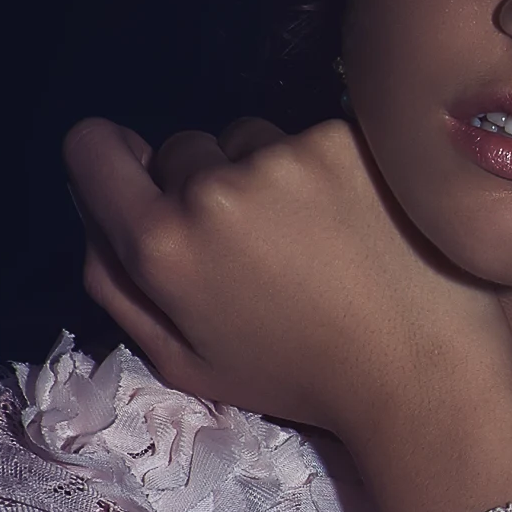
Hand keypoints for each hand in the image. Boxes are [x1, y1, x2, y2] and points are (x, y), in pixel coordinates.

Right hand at [63, 116, 511, 511]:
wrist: (420, 370)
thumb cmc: (299, 376)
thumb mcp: (183, 360)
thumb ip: (117, 284)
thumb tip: (90, 210)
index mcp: (161, 246)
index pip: (92, 150)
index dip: (110, 157)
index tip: (139, 170)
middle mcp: (212, 188)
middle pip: (182, 148)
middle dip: (205, 182)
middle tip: (257, 241)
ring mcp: (284, 155)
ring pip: (251, 138)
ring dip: (268, 171)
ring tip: (315, 233)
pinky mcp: (345, 137)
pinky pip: (313, 136)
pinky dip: (328, 167)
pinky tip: (357, 217)